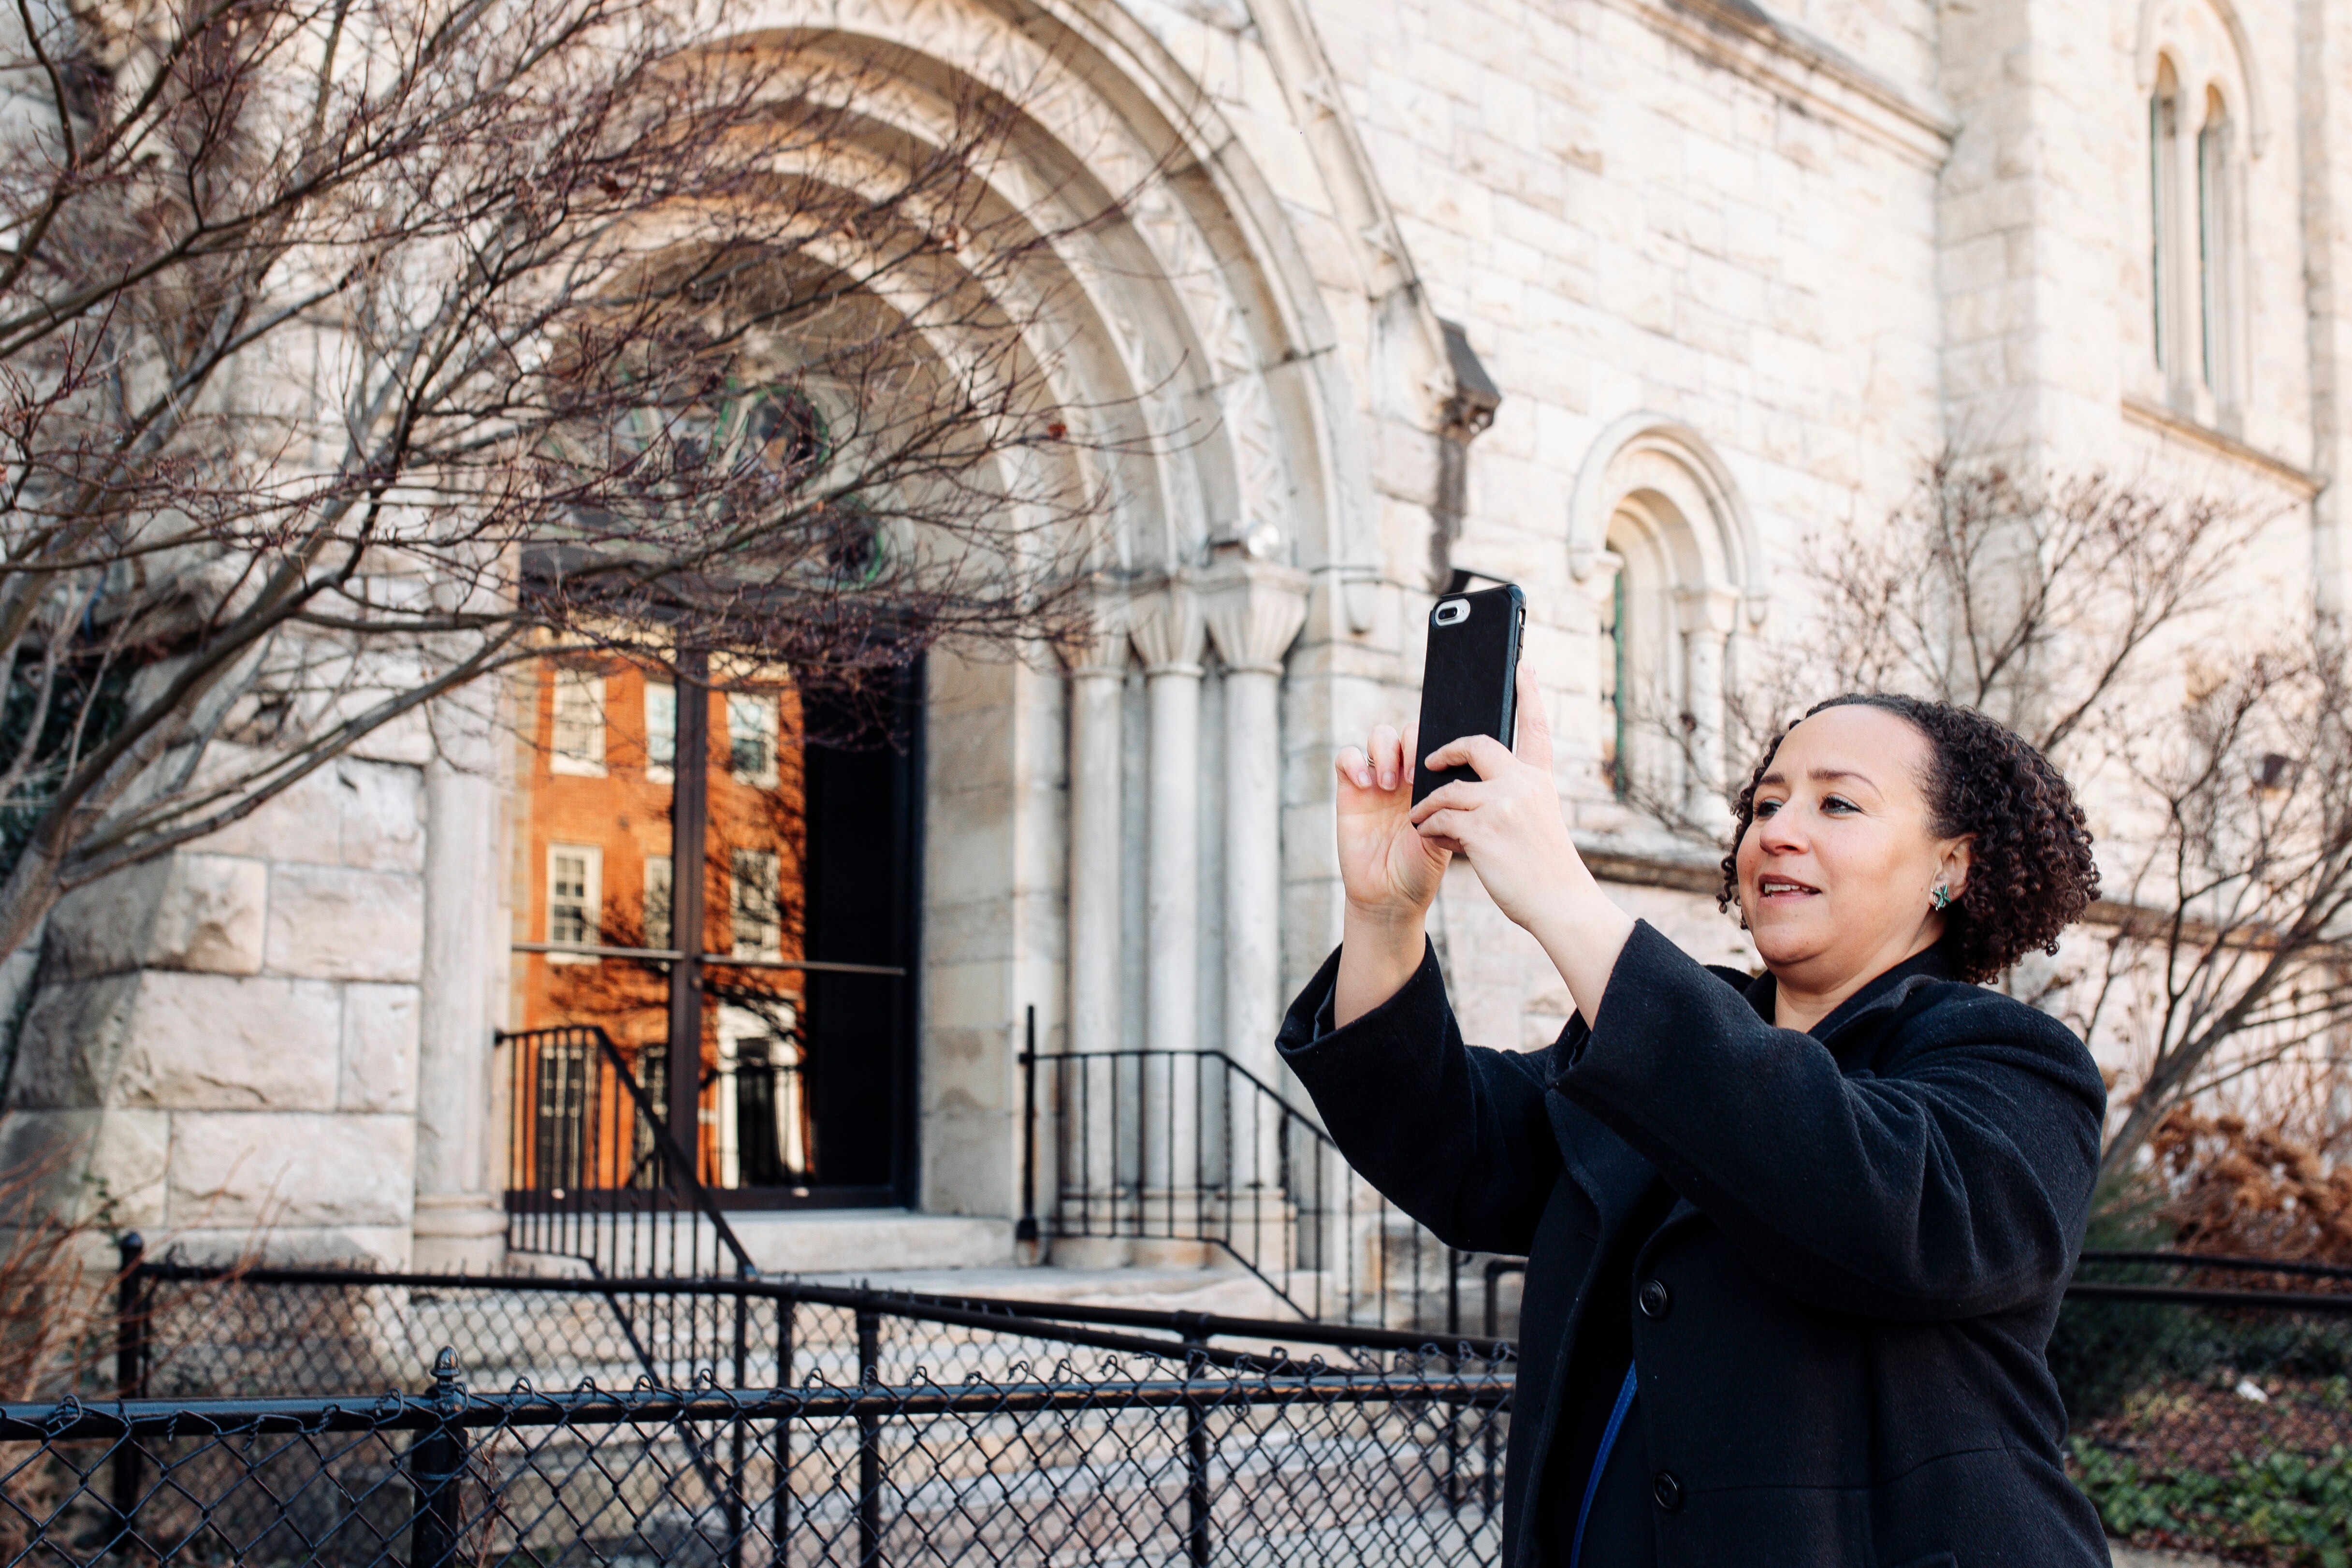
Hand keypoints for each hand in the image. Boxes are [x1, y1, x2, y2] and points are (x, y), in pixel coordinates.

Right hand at [1334, 721, 1450, 924]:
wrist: (1391, 895)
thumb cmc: (1421, 868)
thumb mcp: (1445, 834)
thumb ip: (1447, 804)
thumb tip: (1453, 777)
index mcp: (1432, 782)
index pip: (1436, 742)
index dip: (1437, 744)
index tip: (1437, 770)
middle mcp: (1406, 775)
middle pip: (1408, 732)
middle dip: (1411, 746)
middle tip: (1412, 778)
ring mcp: (1377, 781)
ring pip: (1380, 736)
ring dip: (1386, 752)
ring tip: (1390, 784)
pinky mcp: (1349, 791)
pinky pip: (1346, 757)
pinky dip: (1355, 763)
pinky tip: (1366, 785)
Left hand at [1411, 664, 1633, 1024]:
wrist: (1560, 903)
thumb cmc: (1546, 870)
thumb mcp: (1540, 822)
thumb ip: (1515, 798)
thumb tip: (1473, 790)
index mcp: (1540, 780)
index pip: (1533, 728)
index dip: (1528, 695)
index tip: (1523, 666)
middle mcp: (1523, 784)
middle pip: (1478, 744)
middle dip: (1447, 748)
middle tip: (1429, 758)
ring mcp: (1502, 804)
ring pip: (1447, 789)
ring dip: (1427, 805)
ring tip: (1418, 819)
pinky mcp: (1482, 829)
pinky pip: (1438, 818)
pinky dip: (1428, 828)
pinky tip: (1427, 838)